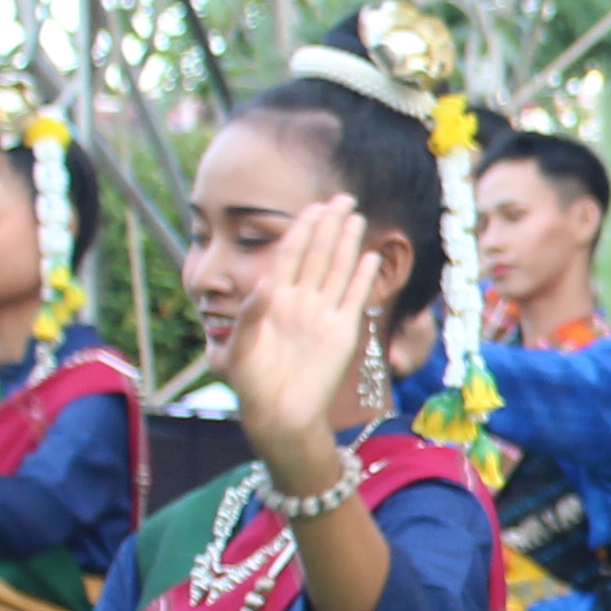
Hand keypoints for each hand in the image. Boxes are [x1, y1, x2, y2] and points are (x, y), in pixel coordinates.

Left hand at [223, 200, 376, 467]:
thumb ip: (251, 315)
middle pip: (318, 255)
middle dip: (329, 226)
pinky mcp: (342, 333)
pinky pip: (355, 299)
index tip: (312, 207)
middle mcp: (300, 302)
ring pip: (338, 271)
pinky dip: (363, 278)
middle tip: (341, 197)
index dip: (301, 231)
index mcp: (274, 300)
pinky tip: (371, 256)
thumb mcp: (239, 349)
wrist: (278, 413)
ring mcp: (323, 316)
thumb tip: (266, 284)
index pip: (291, 256)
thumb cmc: (253, 383)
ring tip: (355, 217)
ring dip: (347, 244)